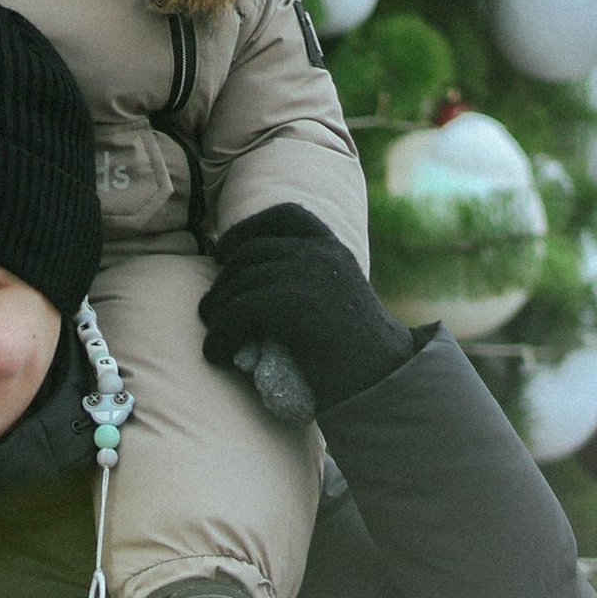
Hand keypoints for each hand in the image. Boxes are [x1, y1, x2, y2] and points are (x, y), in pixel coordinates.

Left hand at [199, 203, 413, 421]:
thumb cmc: (356, 356)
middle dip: (223, 281)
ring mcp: (308, 275)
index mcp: (333, 249)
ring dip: (217, 312)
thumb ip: (306, 282)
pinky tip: (216, 354)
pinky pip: (237, 312)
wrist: (385, 381)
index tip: (223, 253)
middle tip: (212, 311)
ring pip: (239, 282)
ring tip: (215, 339)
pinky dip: (219, 335)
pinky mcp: (292, 305)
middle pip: (251, 252)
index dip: (246, 230)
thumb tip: (248, 283)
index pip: (284, 215)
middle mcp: (321, 253)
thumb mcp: (336, 301)